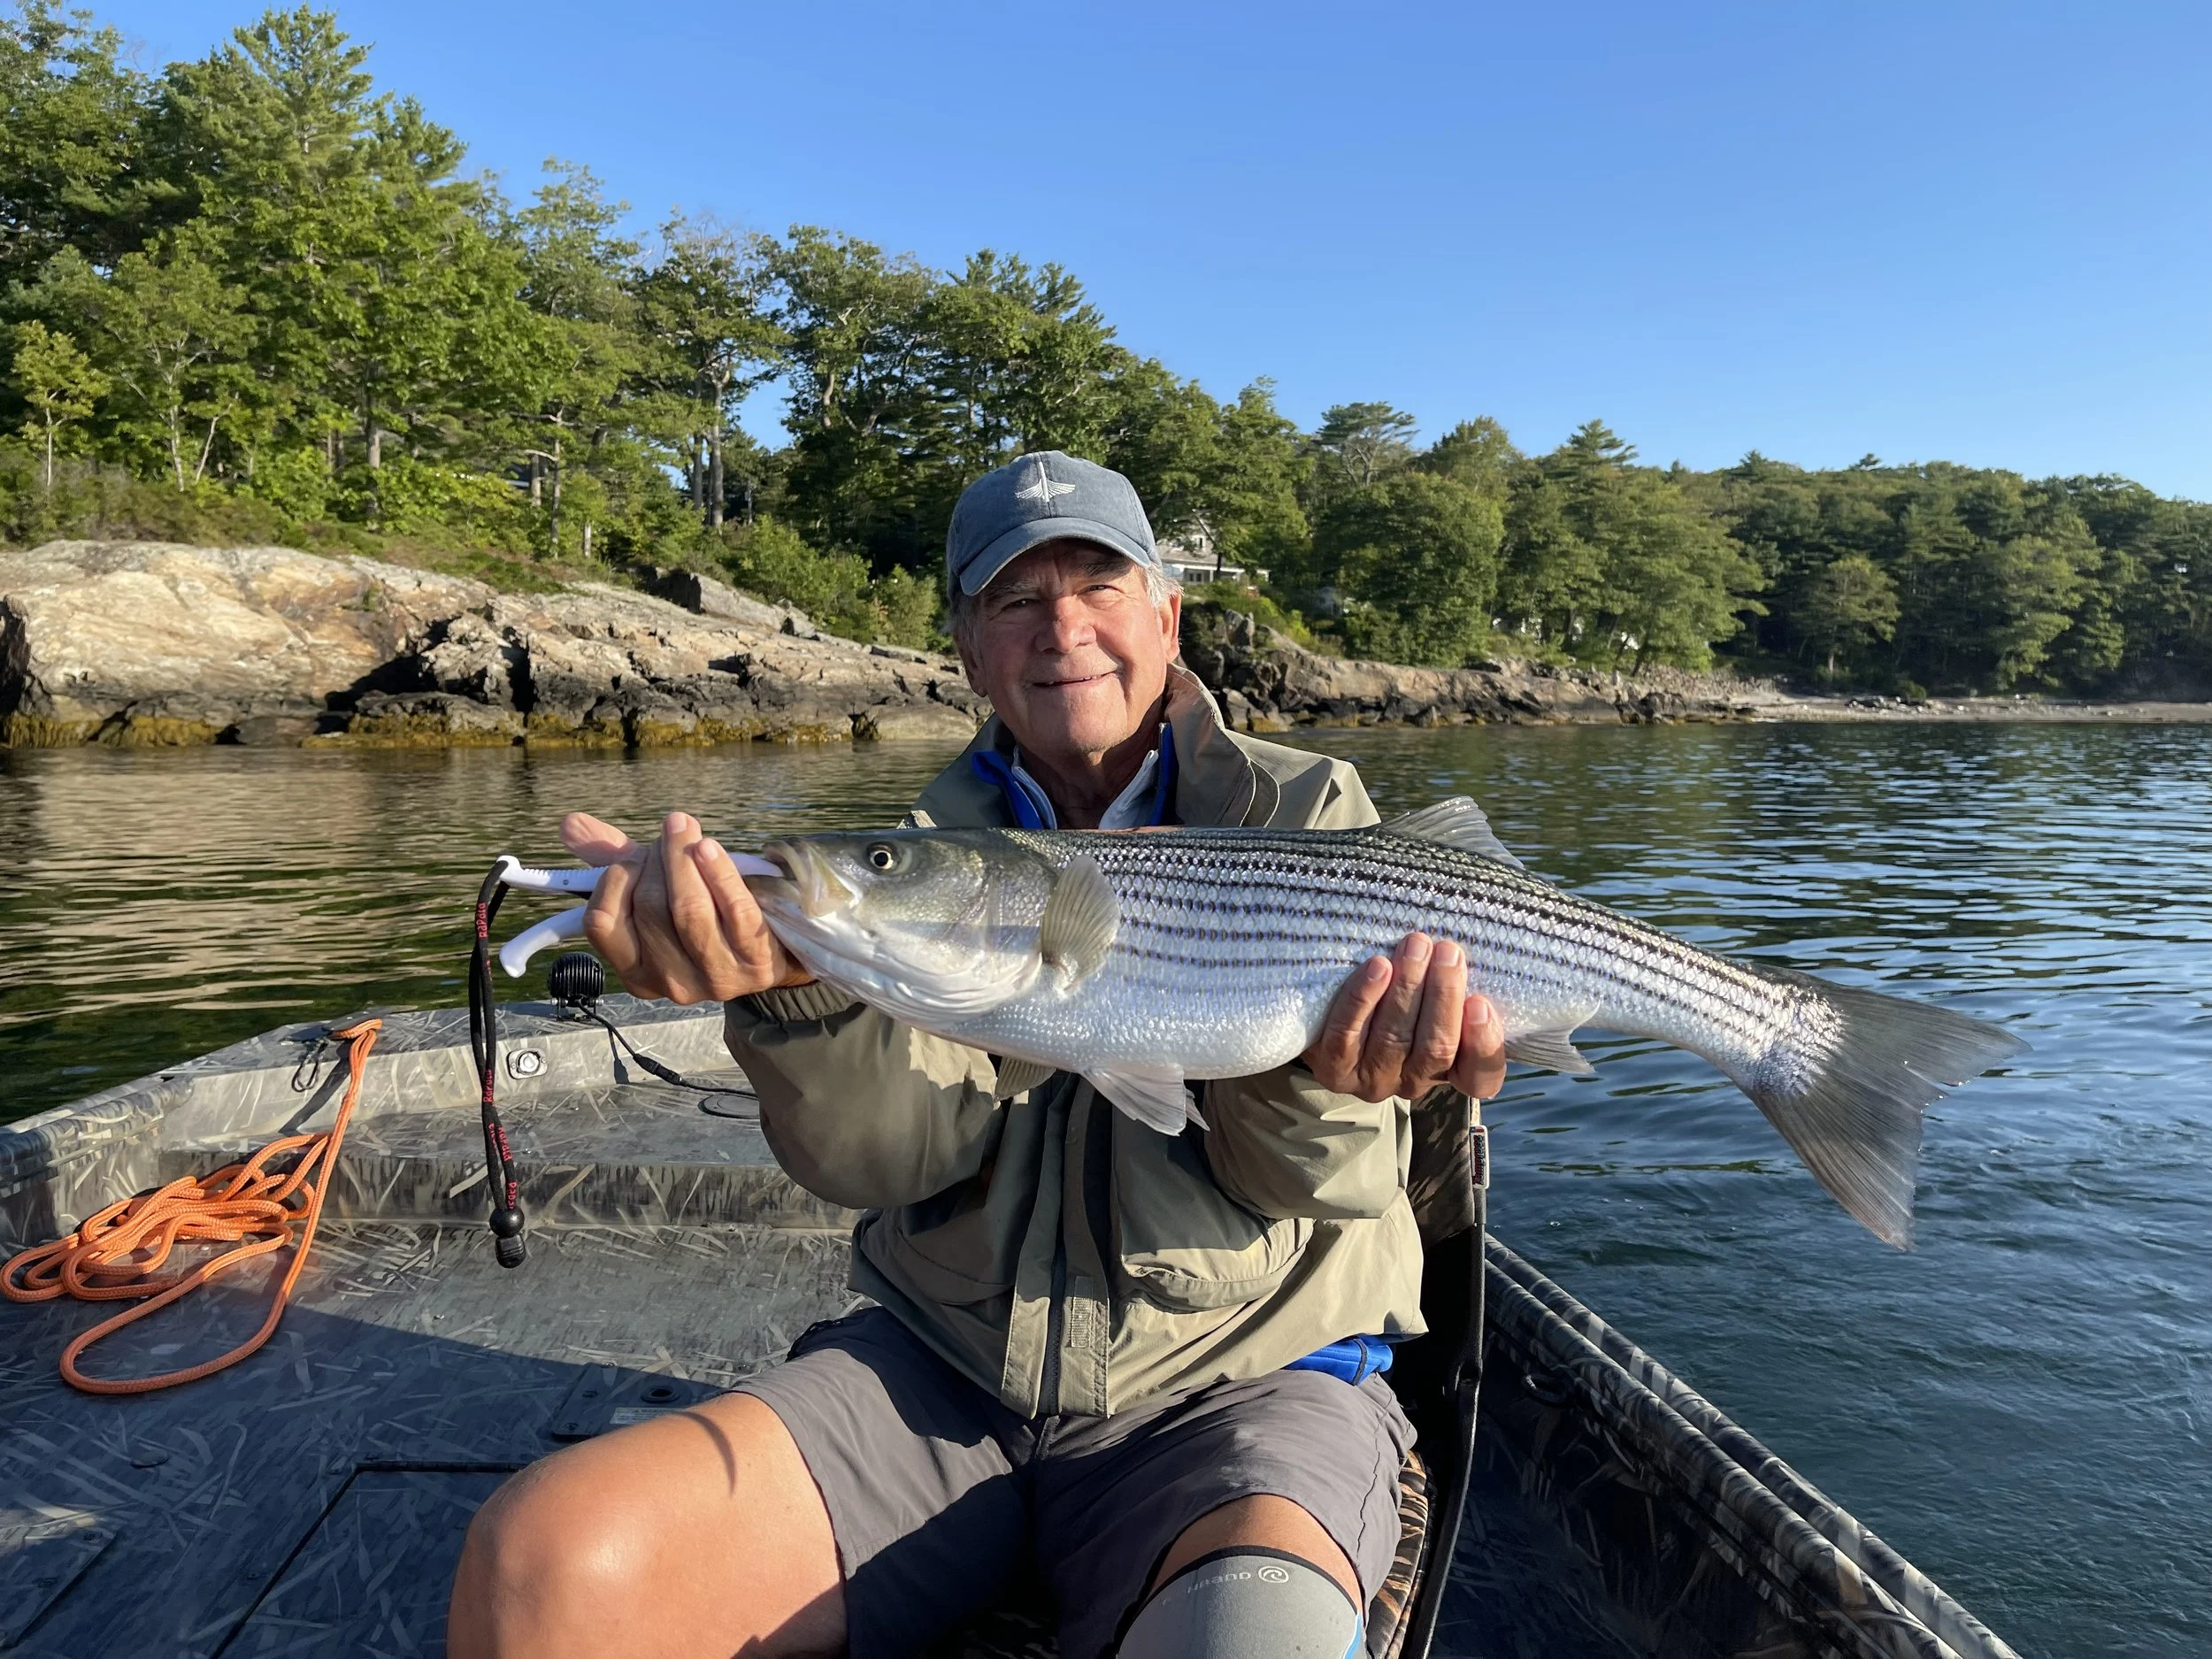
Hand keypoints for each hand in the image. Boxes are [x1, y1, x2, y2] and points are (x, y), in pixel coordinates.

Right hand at [559, 811, 811, 1004]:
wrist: (773, 951)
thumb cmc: (706, 916)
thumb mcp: (658, 892)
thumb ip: (614, 861)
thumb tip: (570, 824)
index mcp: (636, 972)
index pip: (601, 923)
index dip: (616, 877)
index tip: (636, 853)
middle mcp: (670, 984)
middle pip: (649, 908)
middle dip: (657, 859)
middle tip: (672, 832)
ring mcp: (714, 978)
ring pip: (688, 911)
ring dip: (683, 859)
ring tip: (685, 828)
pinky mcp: (755, 962)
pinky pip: (733, 911)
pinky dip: (719, 873)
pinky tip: (710, 848)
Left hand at [1302, 933, 1505, 1102]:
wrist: (1328, 1018)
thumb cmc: (1399, 997)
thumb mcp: (1434, 997)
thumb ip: (1456, 988)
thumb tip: (1464, 953)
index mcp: (1450, 1072)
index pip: (1481, 1077)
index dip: (1484, 1044)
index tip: (1480, 1002)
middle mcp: (1414, 1083)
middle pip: (1437, 1048)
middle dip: (1443, 995)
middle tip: (1447, 951)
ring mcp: (1374, 1080)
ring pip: (1395, 1038)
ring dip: (1407, 988)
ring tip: (1415, 946)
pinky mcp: (1335, 1069)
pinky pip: (1347, 1034)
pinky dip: (1364, 998)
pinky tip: (1377, 967)